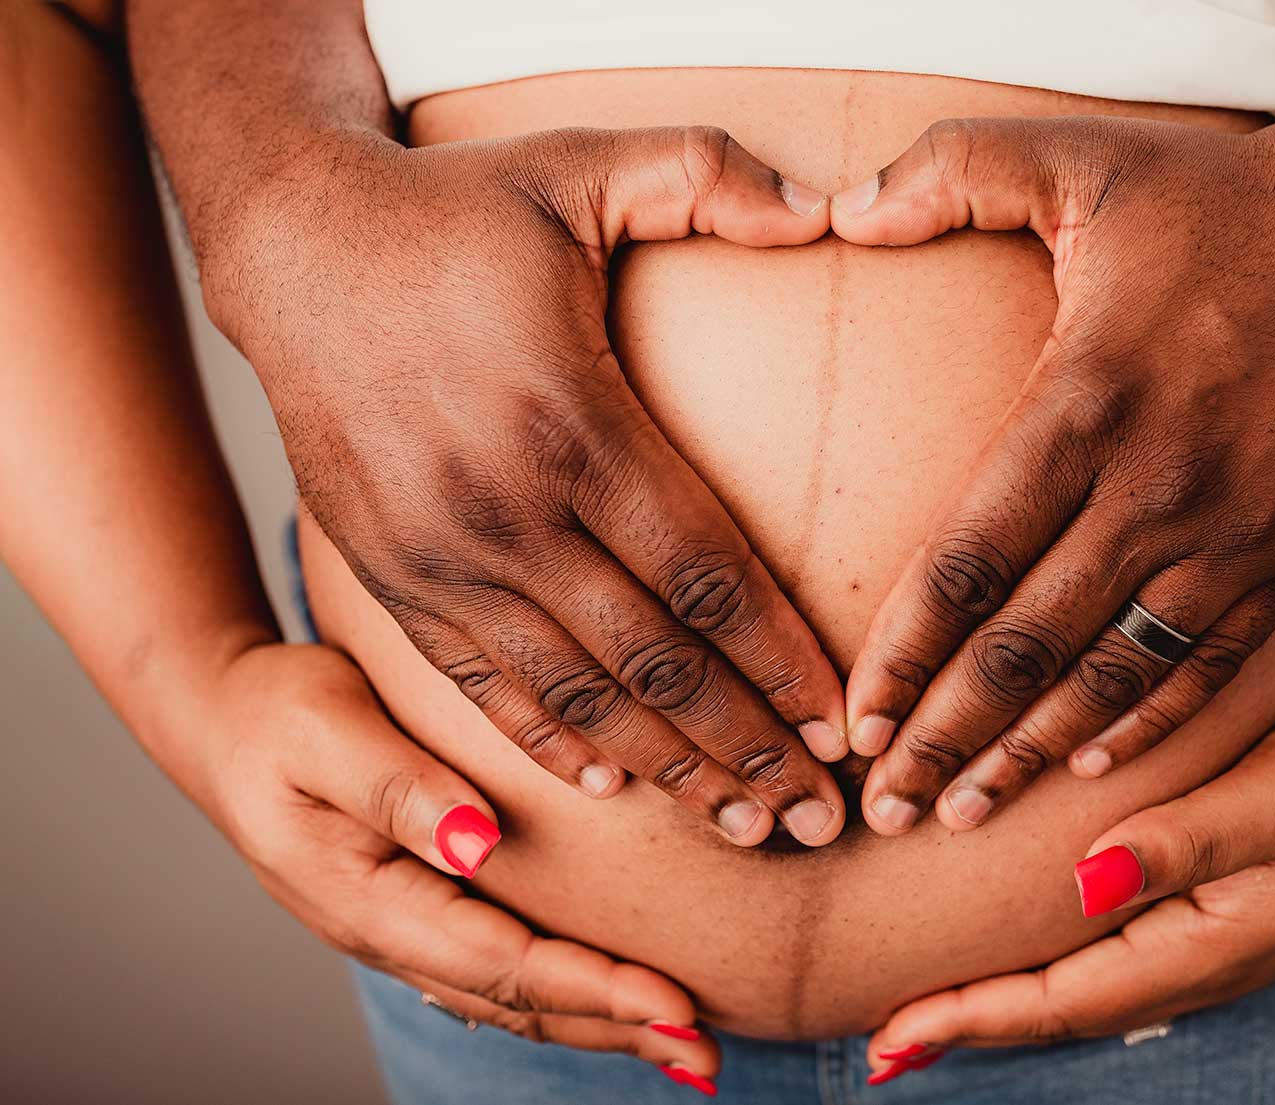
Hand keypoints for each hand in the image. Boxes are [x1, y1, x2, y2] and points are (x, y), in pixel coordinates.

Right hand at [195, 642, 722, 1084]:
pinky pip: (502, 970)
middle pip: (518, 1001)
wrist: (224, 722)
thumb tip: (478, 842)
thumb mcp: (323, 728)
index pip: (499, 961)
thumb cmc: (275, 714)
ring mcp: (407, 928)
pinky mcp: (424, 908)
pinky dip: (565, 992)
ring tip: (684, 1045)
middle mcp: (392, 931)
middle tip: (704, 1052)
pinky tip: (616, 1002)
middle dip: (617, 1028)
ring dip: (600, 1023)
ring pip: (514, 999)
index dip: (592, 986)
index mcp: (368, 899)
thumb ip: (396, 784)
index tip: (673, 1003)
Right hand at [206, 128, 847, 845]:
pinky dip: (548, 743)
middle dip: (747, 749)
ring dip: (666, 770)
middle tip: (821, 820)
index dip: (783, 661)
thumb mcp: (579, 165)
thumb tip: (830, 206)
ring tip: (741, 825)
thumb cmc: (453, 210)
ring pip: (574, 694)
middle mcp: (505, 507)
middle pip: (653, 660)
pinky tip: (611, 786)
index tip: (843, 725)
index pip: (707, 573)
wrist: (289, 244)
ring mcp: (439, 555)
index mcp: (572, 419)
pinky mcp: (389, 577)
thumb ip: (707, 175)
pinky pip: (480, 684)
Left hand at [829, 117, 1274, 832]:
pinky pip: (1207, 663)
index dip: (902, 655)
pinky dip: (1144, 721)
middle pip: (1028, 642)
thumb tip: (840, 209)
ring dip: (1033, 752)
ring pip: (1112, 672)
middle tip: (885, 809)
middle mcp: (1160, 484)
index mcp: (1087, 401)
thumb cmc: (1215, 200)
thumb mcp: (1078, 158)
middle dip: (948, 736)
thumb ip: (950, 170)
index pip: (968, 561)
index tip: (854, 722)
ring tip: (964, 813)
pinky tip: (1086, 766)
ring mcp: (1235, 530)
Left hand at [859, 697, 1274, 1079]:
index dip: (975, 1016)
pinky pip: (1104, 960)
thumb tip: (1088, 878)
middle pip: (1059, 1010)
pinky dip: (1045, 972)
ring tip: (925, 1010)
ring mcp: (1199, 947)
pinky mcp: (1201, 919)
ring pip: (1077, 991)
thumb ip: (1184, 840)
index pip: (1066, 996)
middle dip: (967, 1025)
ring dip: (1000, 1005)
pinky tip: (1012, 958)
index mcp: (1205, 943)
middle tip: (878, 1040)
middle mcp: (1193, 962)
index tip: (895, 1033)